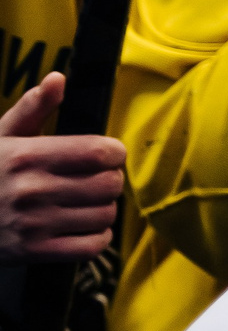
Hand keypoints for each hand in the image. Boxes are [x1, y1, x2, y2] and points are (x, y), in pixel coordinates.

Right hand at [0, 73, 122, 263]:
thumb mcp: (2, 137)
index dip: (113, 153)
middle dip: (110, 180)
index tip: (105, 155)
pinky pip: (94, 245)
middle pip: (110, 184)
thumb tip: (58, 79)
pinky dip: (97, 237)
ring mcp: (34, 224)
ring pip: (106, 215)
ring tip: (85, 203)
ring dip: (103, 209)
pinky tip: (82, 227)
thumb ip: (33, 108)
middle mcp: (32, 189)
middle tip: (95, 180)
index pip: (101, 152)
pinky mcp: (35, 251)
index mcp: (27, 156)